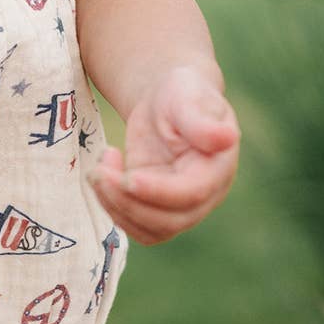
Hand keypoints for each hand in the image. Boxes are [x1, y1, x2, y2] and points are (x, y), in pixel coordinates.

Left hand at [86, 66, 238, 244]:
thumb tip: (226, 138)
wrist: (167, 100)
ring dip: (117, 207)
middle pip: (170, 221)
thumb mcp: (188, 97)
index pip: (192, 193)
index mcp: (217, 169)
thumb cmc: (181, 93)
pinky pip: (135, 224)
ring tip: (97, 171)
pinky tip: (103, 172)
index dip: (160, 192)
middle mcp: (204, 195)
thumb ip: (201, 121)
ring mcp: (180, 205)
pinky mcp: (156, 206)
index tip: (130, 178)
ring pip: (151, 230)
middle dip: (130, 202)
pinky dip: (112, 206)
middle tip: (100, 172)